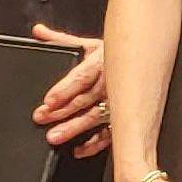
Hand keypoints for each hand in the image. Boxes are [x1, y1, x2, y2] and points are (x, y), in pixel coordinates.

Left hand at [27, 23, 110, 156]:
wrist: (143, 61)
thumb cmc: (112, 55)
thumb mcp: (88, 44)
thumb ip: (61, 40)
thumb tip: (38, 32)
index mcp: (101, 62)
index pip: (81, 76)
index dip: (64, 89)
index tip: (48, 100)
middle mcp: (111, 82)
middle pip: (84, 98)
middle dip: (61, 110)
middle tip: (43, 118)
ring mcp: (118, 101)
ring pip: (96, 116)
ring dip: (75, 128)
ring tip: (55, 136)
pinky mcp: (123, 116)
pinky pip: (110, 132)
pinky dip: (95, 144)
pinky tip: (78, 149)